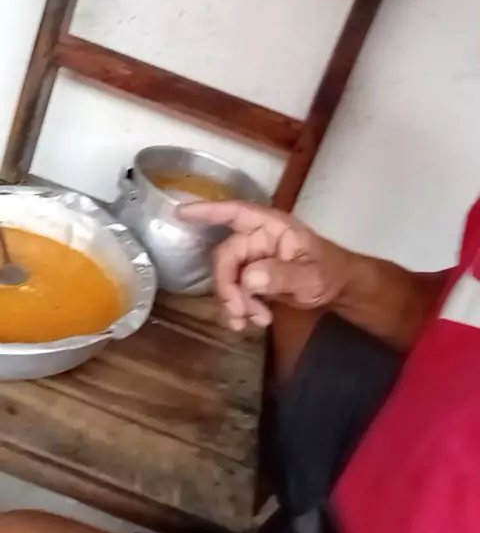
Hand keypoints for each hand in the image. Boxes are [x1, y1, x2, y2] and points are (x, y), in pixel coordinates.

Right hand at [176, 201, 350, 330]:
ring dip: (234, 302)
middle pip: (227, 257)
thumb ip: (282, 275)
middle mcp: (258, 239)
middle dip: (228, 287)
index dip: (207, 211)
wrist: (340, 290)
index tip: (180, 213)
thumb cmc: (330, 272)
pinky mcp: (254, 278)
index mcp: (272, 227)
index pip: (236, 213)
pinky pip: (236, 290)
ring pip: (229, 277)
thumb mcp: (311, 276)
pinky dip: (240, 308)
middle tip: (238, 312)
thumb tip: (248, 278)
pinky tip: (255, 322)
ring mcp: (255, 258)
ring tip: (251, 322)